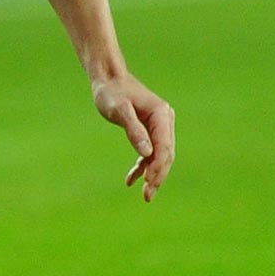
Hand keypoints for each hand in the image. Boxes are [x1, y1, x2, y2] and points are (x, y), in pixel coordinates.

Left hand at [93, 72, 175, 200]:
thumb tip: (147, 154)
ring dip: (152, 175)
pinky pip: (149, 152)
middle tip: (148, 196)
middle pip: (166, 154)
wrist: (108, 79)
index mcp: (161, 115)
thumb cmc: (112, 93)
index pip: (164, 147)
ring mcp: (158, 126)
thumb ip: (134, 131)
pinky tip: (131, 180)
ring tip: (145, 195)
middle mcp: (164, 121)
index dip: (158, 166)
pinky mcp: (149, 130)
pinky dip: (142, 166)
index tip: (149, 183)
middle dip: (158, 176)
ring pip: (159, 156)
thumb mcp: (119, 111)